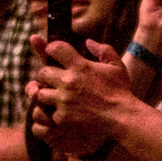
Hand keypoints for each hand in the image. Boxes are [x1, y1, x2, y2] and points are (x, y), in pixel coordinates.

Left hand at [27, 36, 130, 155]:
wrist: (122, 118)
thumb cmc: (121, 91)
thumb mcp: (117, 66)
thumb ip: (103, 50)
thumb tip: (88, 41)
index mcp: (80, 66)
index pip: (55, 49)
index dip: (51, 49)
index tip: (53, 53)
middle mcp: (68, 81)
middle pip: (42, 72)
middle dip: (46, 74)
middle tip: (53, 79)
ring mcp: (63, 100)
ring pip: (39, 93)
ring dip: (45, 93)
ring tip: (54, 96)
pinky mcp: (62, 118)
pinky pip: (46, 113)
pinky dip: (52, 112)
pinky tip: (61, 112)